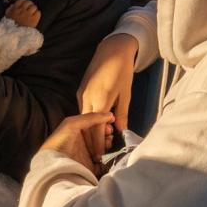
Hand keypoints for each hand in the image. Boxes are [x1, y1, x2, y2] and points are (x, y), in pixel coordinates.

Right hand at [5, 0, 40, 27]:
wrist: (15, 36)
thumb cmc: (10, 27)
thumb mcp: (7, 16)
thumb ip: (9, 9)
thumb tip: (13, 5)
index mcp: (15, 9)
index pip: (21, 0)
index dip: (24, 1)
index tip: (25, 4)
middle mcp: (21, 11)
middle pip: (28, 3)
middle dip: (30, 5)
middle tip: (30, 9)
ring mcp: (28, 15)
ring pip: (34, 7)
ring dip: (34, 9)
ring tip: (33, 13)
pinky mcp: (33, 20)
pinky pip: (38, 13)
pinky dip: (37, 14)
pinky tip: (35, 17)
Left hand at [39, 112, 115, 175]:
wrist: (55, 164)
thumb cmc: (61, 141)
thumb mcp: (72, 123)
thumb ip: (90, 117)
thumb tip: (109, 115)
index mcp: (77, 130)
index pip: (94, 124)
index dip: (102, 122)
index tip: (110, 122)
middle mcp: (82, 141)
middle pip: (100, 135)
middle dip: (106, 133)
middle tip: (109, 133)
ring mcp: (86, 154)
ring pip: (103, 147)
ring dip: (107, 143)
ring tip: (108, 142)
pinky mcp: (90, 166)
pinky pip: (102, 160)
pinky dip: (106, 157)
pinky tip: (105, 153)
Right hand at [77, 33, 138, 160]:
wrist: (111, 49)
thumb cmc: (122, 71)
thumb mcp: (126, 94)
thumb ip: (122, 114)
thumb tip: (121, 132)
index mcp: (99, 101)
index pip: (96, 131)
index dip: (98, 145)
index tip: (101, 157)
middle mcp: (86, 100)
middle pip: (86, 128)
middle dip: (93, 141)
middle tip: (101, 152)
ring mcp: (81, 95)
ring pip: (83, 120)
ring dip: (91, 131)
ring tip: (102, 140)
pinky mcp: (80, 91)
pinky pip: (82, 110)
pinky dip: (88, 120)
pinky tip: (97, 124)